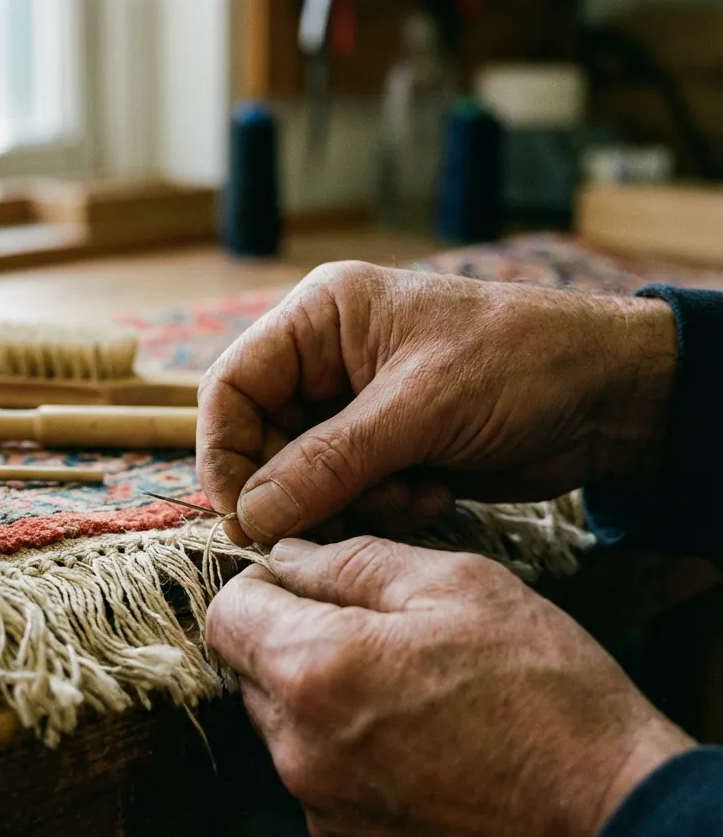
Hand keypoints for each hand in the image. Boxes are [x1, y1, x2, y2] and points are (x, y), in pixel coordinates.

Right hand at [197, 262, 677, 543]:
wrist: (611, 397)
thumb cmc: (522, 365)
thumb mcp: (420, 408)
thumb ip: (329, 462)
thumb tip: (251, 517)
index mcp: (321, 319)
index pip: (233, 387)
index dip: (226, 454)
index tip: (244, 516)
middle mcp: (326, 362)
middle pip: (262, 441)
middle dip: (298, 489)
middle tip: (339, 516)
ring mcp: (354, 410)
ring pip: (301, 479)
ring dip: (346, 504)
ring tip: (409, 494)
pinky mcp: (383, 451)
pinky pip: (344, 496)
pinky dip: (379, 508)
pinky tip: (431, 493)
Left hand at [206, 536, 693, 836]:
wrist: (609, 823)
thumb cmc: (544, 693)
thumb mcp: (458, 585)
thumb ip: (353, 560)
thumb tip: (288, 553)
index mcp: (313, 670)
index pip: (225, 613)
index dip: (261, 587)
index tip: (307, 585)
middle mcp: (298, 751)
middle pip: (254, 674)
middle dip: (294, 643)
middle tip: (376, 637)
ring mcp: (321, 813)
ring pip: (287, 732)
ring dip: (324, 704)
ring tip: (408, 697)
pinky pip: (321, 789)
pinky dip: (350, 763)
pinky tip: (418, 753)